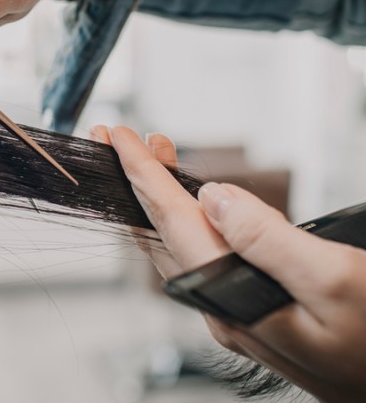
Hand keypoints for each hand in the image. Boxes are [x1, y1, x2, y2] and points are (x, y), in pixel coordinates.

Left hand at [90, 125, 365, 402]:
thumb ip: (267, 238)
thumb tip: (212, 199)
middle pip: (162, 232)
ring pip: (179, 244)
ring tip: (153, 157)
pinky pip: (203, 257)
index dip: (140, 173)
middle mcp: (220, 310)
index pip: (171, 222)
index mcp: (232, 300)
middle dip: (136, 180)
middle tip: (116, 138)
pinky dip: (190, 219)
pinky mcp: (251, 313)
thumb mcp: (335, 280)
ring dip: (161, 197)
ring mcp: (233, 314)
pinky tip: (198, 205)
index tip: (116, 137)